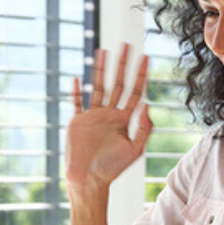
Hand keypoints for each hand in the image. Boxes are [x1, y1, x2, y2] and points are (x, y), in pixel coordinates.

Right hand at [66, 44, 151, 189]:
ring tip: (103, 50)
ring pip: (98, 87)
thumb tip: (147, 104)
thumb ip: (143, 128)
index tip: (145, 57)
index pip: (135, 92)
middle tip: (126, 45)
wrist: (89, 179)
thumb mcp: (134, 149)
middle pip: (118, 84)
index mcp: (124, 120)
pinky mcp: (77, 121)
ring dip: (100, 69)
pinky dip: (76, 90)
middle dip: (122, 65)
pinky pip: (77, 102)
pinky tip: (77, 77)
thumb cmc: (113, 168)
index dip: (140, 75)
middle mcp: (109, 114)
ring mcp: (92, 116)